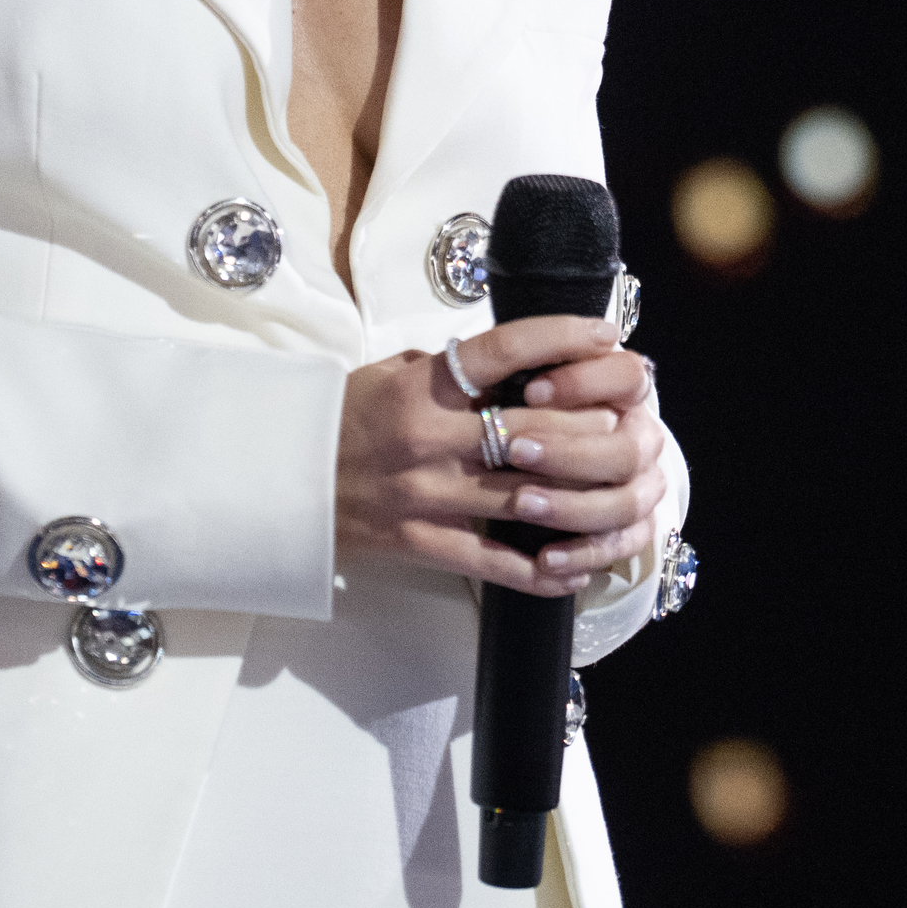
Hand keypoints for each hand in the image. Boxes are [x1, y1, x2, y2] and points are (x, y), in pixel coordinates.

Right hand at [335, 319, 667, 596]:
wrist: (280, 480)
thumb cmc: (340, 419)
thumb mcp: (388, 373)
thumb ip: (449, 368)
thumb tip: (514, 358)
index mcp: (420, 386)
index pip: (503, 350)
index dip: (562, 338)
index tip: (605, 335)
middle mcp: (429, 437)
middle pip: (535, 428)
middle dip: (592, 424)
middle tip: (626, 420)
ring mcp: (428, 494)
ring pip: (527, 495)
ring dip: (581, 492)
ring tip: (616, 485)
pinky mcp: (421, 543)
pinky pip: (494, 563)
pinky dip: (541, 571)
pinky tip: (576, 569)